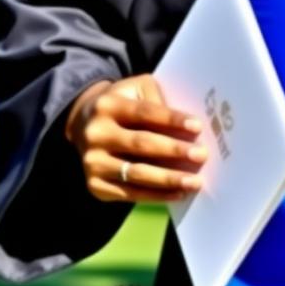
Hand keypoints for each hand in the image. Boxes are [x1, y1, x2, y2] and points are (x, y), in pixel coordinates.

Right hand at [63, 73, 207, 203]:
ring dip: (168, 178)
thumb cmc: (122, 103)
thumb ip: (157, 101)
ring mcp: (92, 162)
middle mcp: (96, 134)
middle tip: (201, 155)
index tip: (197, 127)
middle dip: (174, 150)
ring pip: (136, 172)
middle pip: (141, 143)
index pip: (144, 112)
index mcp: (107, 105)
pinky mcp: (94, 185)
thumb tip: (189, 127)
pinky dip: (156, 196)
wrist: (83, 124)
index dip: (171, 119)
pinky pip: (130, 194)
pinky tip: (178, 193)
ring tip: (194, 181)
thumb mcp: (137, 90)